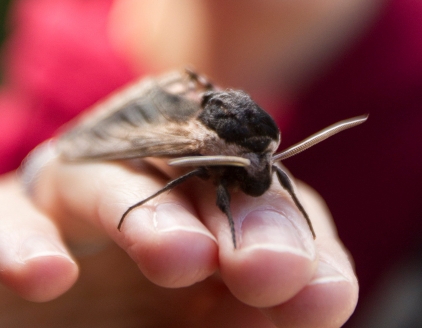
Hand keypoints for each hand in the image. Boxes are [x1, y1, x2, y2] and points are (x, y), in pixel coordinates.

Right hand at [0, 155, 357, 327]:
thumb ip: (256, 312)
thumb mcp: (216, 324)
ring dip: (147, 213)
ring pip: (110, 177)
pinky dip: (26, 238)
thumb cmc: (139, 323)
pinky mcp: (15, 218)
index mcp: (207, 222)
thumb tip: (321, 295)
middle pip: (200, 175)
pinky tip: (48, 274)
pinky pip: (12, 214)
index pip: (267, 205)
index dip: (298, 241)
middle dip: (240, 217)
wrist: (59, 325)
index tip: (323, 295)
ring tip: (180, 256)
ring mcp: (80, 206)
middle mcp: (152, 201)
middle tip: (268, 270)